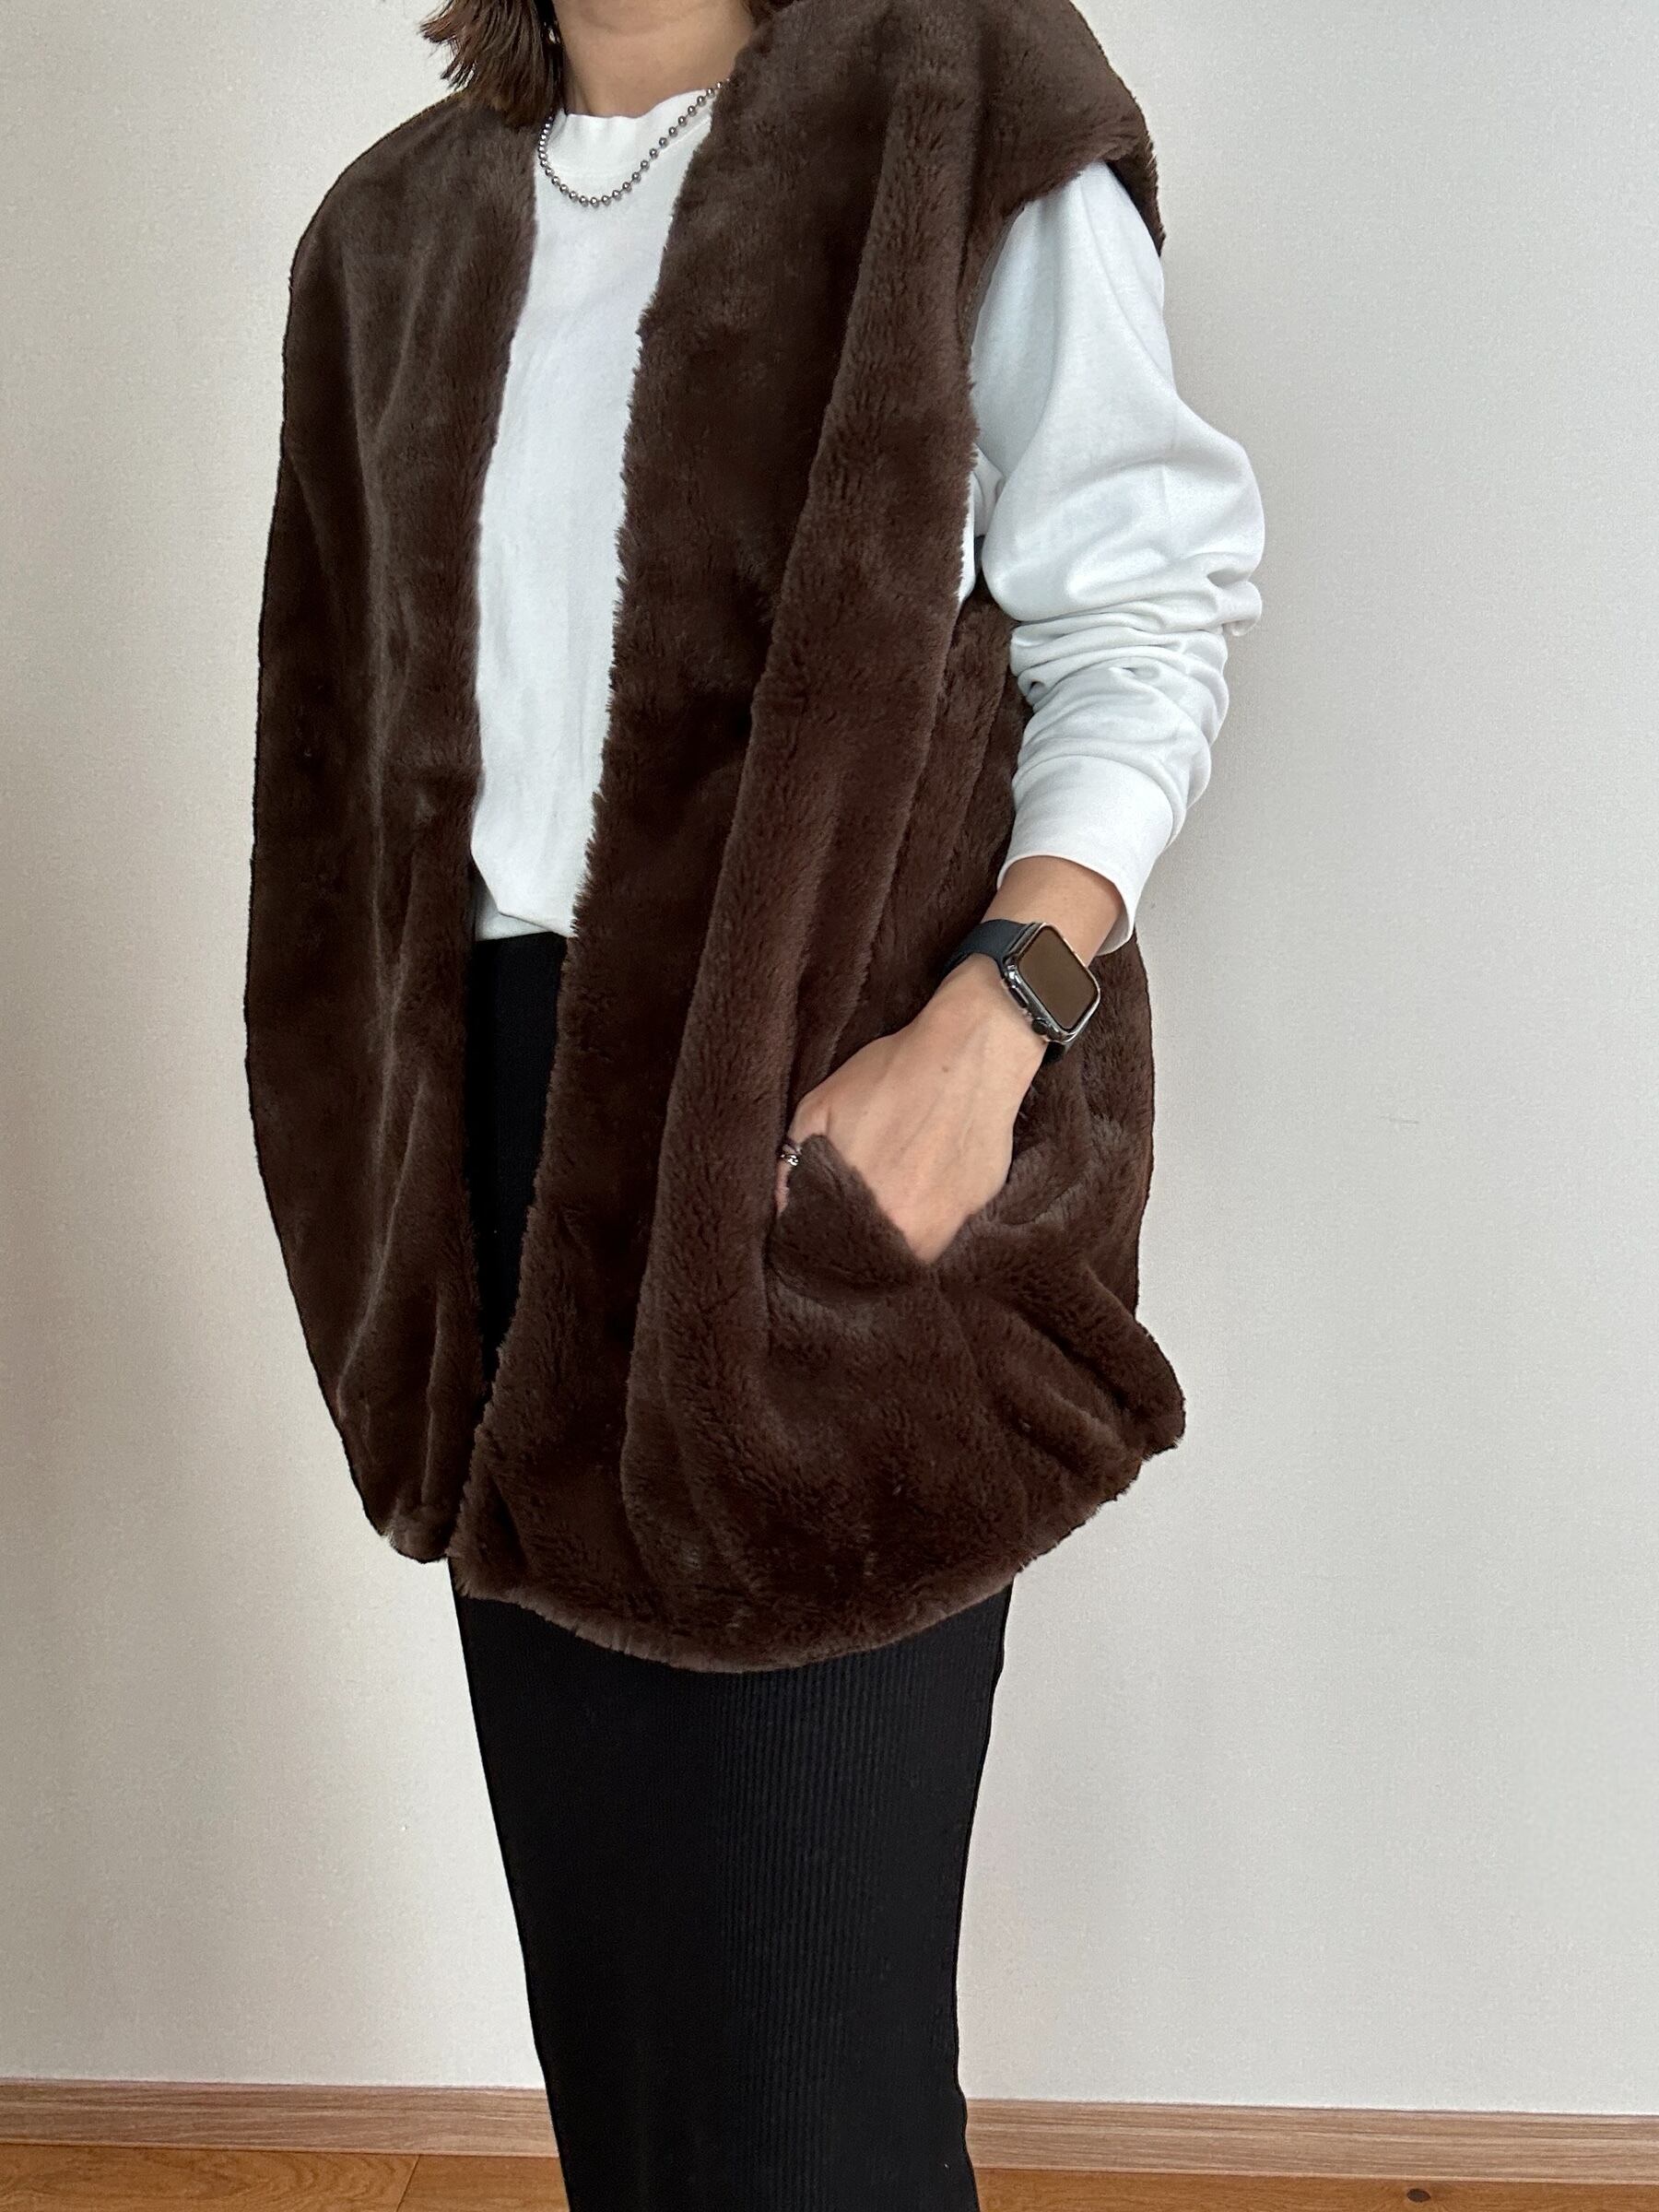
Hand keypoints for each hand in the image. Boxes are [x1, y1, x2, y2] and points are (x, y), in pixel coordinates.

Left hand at [775, 957, 1047, 1262]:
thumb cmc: (892, 1074)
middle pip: (871, 1262)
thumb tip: (783, 1207)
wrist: (971, 1052)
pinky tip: (921, 1187)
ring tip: (886, 1202)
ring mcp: (949, 1227)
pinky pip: (944, 1233)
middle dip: (855, 1245)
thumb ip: (792, 1164)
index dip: (819, 1246)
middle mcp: (908, 1233)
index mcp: (862, 1214)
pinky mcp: (979, 1210)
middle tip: (850, 1214)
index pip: (831, 1257)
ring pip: (909, 1254)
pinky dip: (927, 1221)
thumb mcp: (819, 1108)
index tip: (815, 1233)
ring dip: (893, 1238)